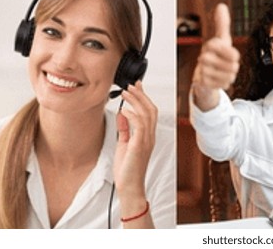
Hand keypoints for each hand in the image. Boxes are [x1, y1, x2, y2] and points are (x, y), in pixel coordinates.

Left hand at [114, 81, 156, 198]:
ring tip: (125, 93)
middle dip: (141, 95)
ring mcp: (146, 141)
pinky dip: (132, 115)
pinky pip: (140, 125)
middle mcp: (150, 136)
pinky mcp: (139, 145)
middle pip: (151, 109)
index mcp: (147, 136)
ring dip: (136, 101)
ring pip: (147, 114)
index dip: (144, 97)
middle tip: (130, 86)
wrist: (129, 186)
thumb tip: (122, 115)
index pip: (150, 111)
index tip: (136, 85)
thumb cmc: (127, 169)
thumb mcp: (124, 144)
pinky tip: (124, 110)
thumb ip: (125, 129)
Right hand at [191, 3, 240, 109]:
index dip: (234, 56)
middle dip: (232, 68)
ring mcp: (202, 70)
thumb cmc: (215, 54)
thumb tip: (221, 5)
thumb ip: (222, 23)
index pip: (233, 53)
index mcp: (211, 45)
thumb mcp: (222, 39)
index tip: (233, 56)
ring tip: (222, 72)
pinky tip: (219, 79)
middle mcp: (204, 57)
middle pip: (232, 66)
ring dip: (229, 75)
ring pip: (228, 76)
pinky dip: (224, 83)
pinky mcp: (202, 82)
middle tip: (226, 65)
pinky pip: (223, 85)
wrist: (203, 74)